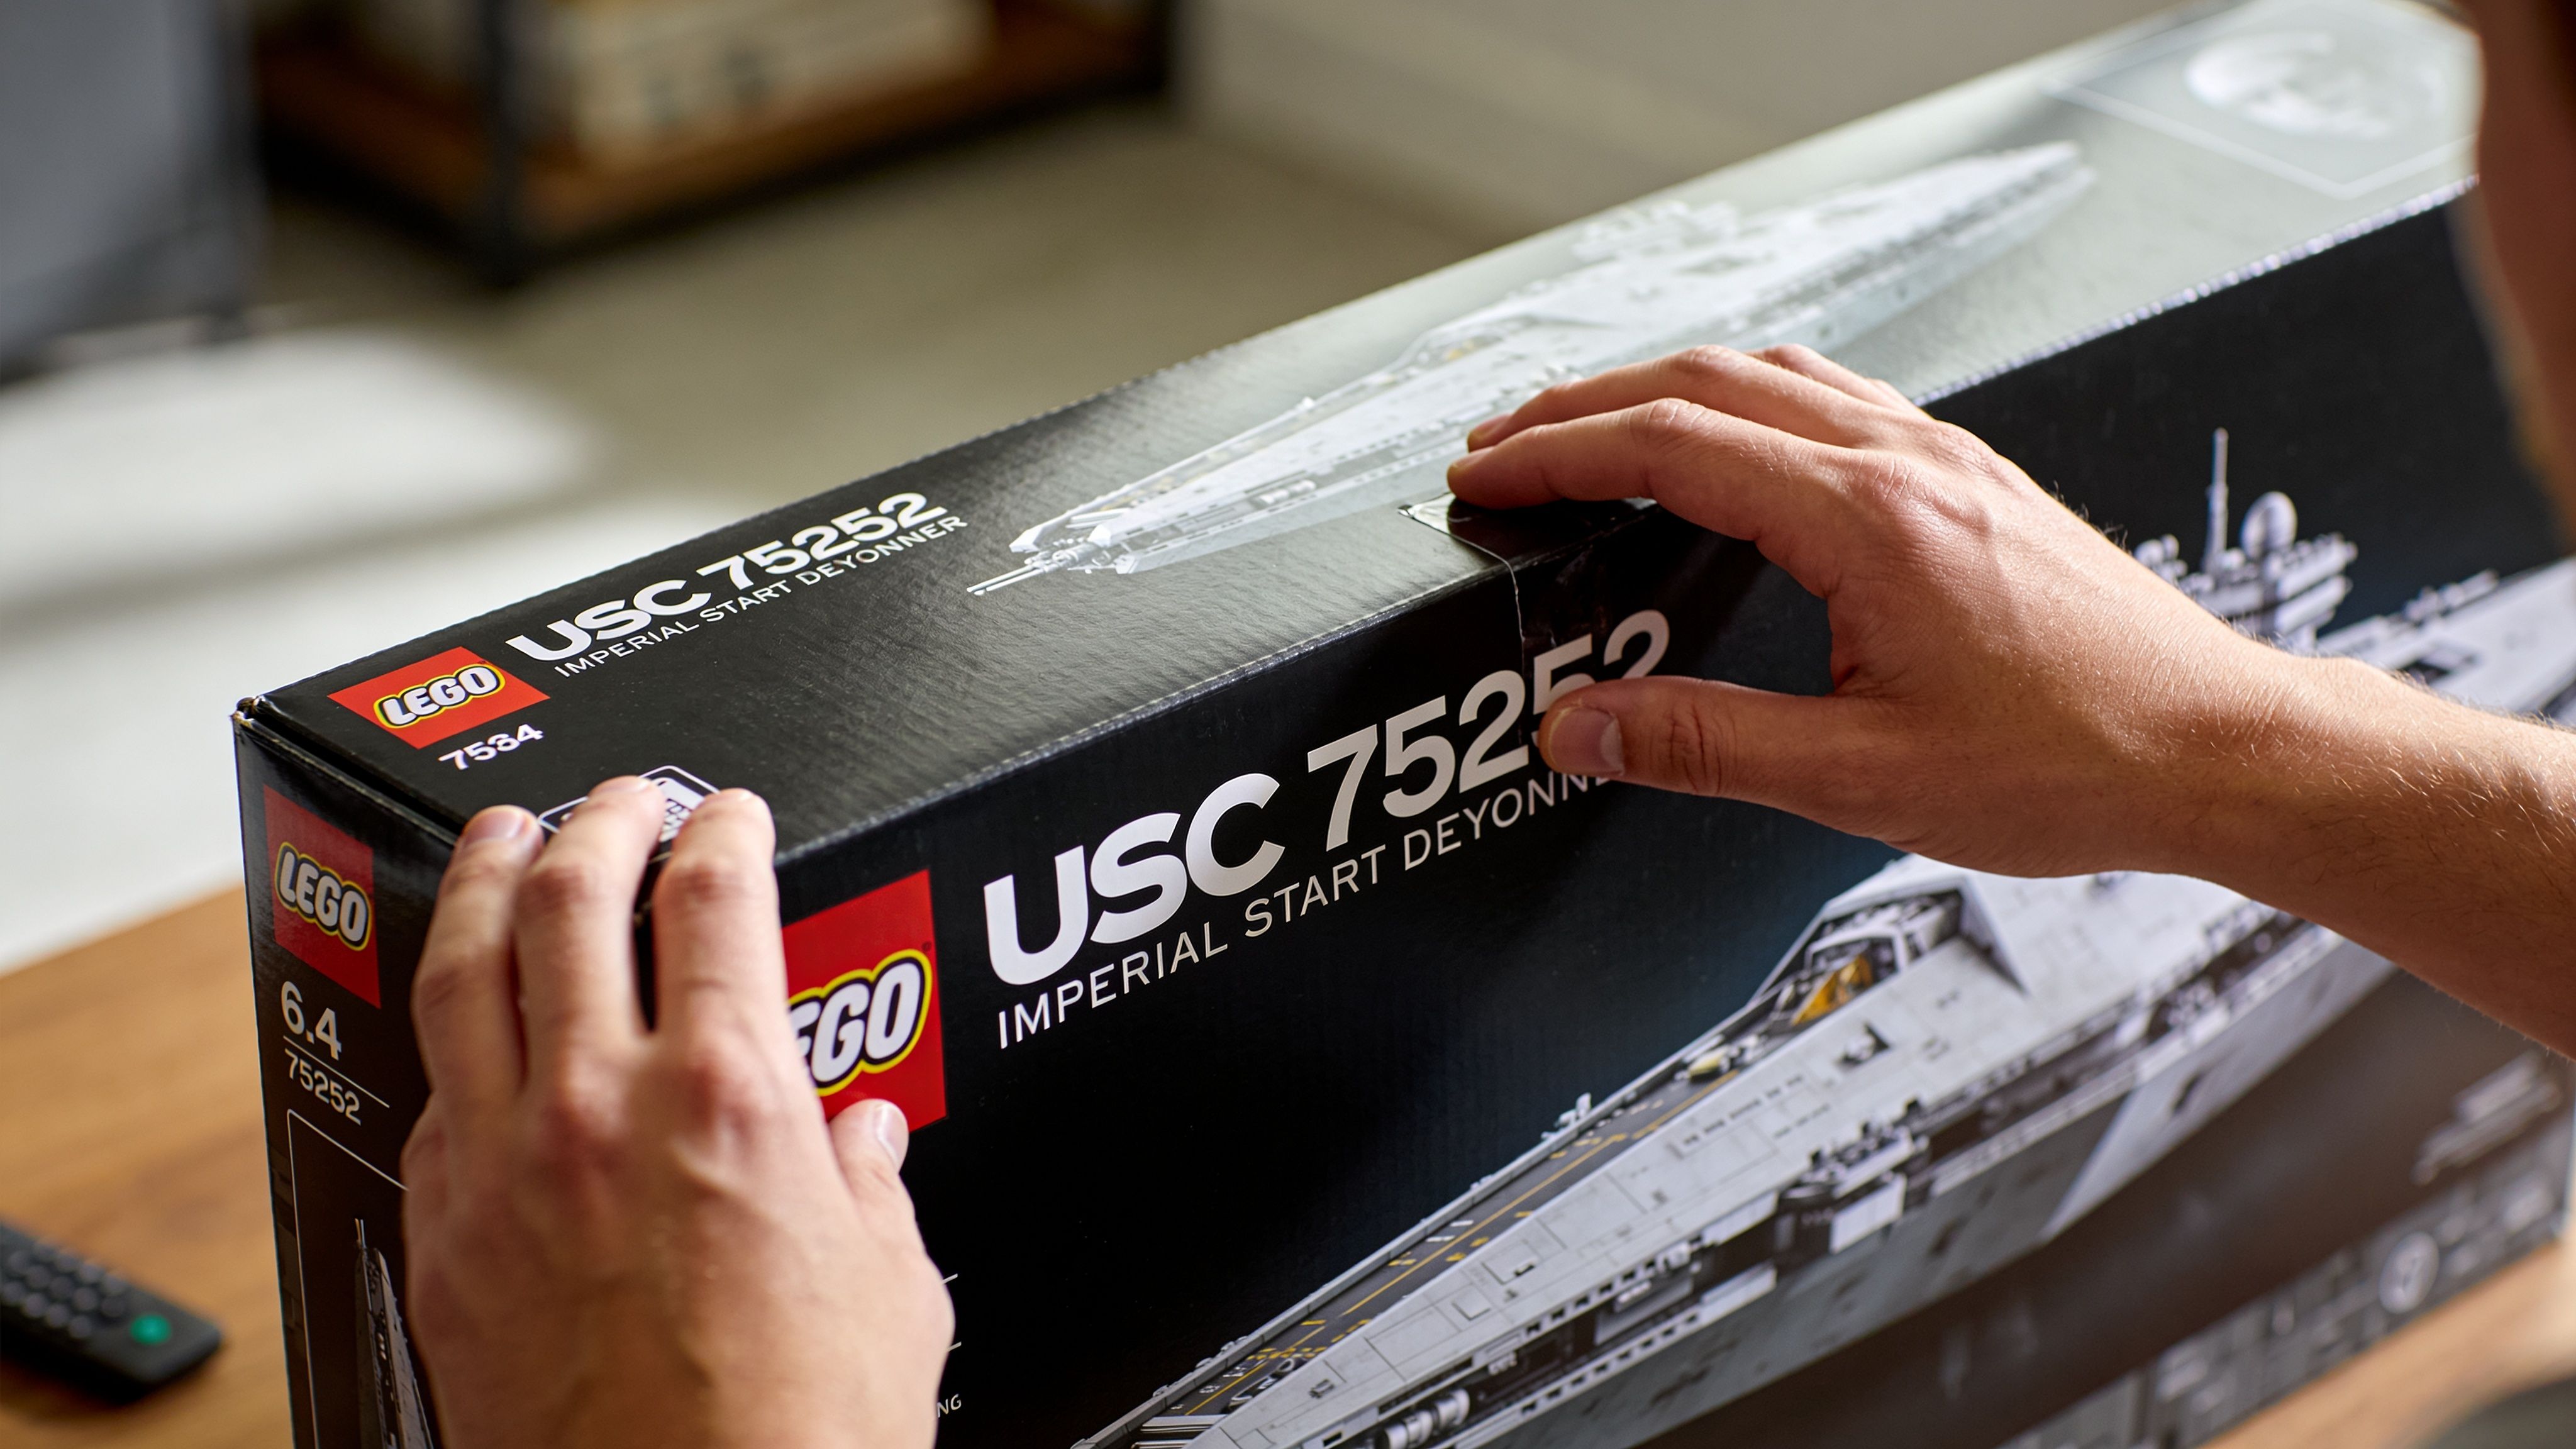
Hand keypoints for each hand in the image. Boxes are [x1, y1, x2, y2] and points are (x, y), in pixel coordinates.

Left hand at [400, 780, 952, 1448]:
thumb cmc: (793, 1435)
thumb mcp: (890, 1286)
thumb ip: (872, 1185)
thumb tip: (866, 1141)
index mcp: (730, 1097)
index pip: (715, 896)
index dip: (725, 829)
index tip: (731, 818)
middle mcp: (601, 1109)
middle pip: (568, 895)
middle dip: (597, 820)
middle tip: (618, 800)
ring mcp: (505, 1169)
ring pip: (463, 969)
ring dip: (483, 879)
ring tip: (499, 837)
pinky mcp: (446, 1241)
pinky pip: (431, 1095)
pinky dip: (454, 1033)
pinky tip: (467, 1022)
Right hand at [1447, 344, 2316, 876]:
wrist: (2216, 748)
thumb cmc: (2072, 761)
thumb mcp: (1862, 778)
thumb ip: (1702, 745)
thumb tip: (1580, 728)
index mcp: (1868, 520)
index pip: (1670, 444)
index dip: (1556, 453)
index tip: (1483, 477)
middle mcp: (1907, 461)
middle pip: (1705, 382)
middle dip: (1582, 407)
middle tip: (1500, 447)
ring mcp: (1945, 457)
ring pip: (1770, 374)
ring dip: (1660, 391)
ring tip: (1586, 433)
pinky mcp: (1970, 476)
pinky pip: (1832, 396)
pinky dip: (1742, 399)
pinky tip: (1727, 442)